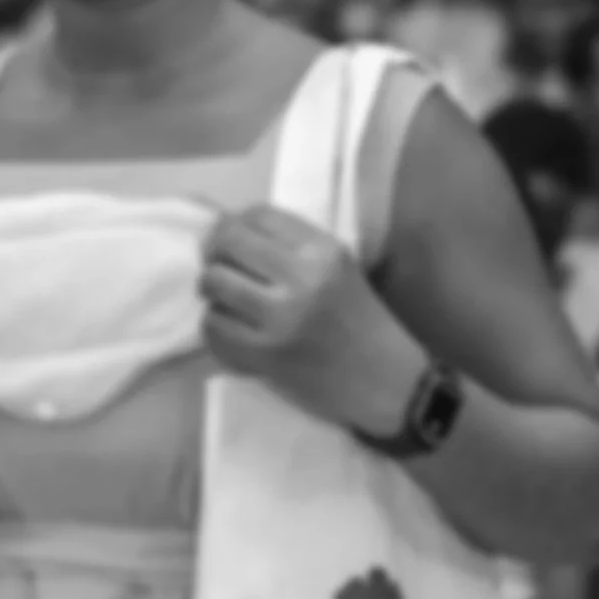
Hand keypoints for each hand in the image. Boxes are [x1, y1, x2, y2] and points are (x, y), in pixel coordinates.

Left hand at [199, 204, 425, 436]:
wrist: (386, 383)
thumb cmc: (359, 323)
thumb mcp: (337, 269)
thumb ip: (288, 247)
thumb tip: (224, 230)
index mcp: (323, 251)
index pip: (258, 215)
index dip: (234, 223)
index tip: (232, 240)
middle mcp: (301, 279)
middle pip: (228, 243)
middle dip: (214, 252)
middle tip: (220, 267)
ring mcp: (279, 318)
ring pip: (212, 283)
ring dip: (212, 291)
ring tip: (227, 300)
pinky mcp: (263, 354)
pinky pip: (212, 326)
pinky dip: (216, 326)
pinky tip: (234, 330)